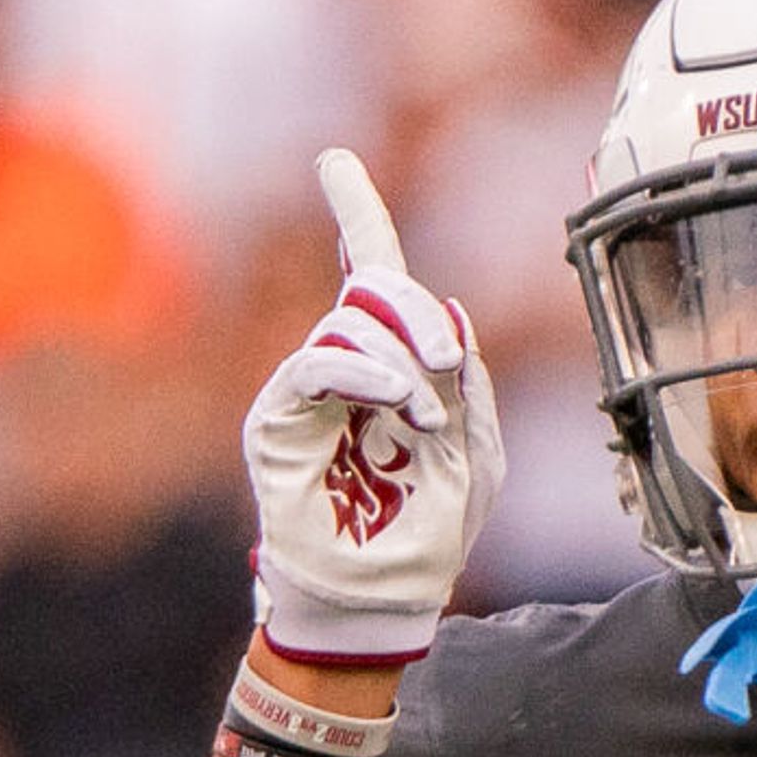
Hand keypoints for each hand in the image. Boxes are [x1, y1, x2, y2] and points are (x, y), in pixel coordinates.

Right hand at [244, 149, 505, 666]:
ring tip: (426, 419)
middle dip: (414, 310)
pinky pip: (316, 362)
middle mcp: (342, 369)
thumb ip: (468, 377)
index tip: (334, 160)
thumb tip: (447, 306)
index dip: (353, 213)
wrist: (387, 597)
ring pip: (347, 323)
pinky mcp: (276, 420)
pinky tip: (401, 407)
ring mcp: (305, 393)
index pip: (368, 275)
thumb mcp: (480, 448)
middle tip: (446, 363)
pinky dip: (365, 374)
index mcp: (390, 368)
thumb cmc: (432, 534)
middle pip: (370, 290)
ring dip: (401, 361)